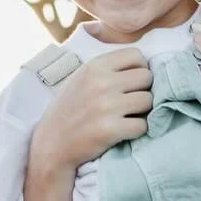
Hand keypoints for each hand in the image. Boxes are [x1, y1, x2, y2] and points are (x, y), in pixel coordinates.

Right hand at [31, 50, 152, 168]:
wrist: (52, 144)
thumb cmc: (71, 110)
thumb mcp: (82, 78)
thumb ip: (108, 69)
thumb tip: (143, 64)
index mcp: (94, 66)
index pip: (137, 56)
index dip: (139, 69)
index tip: (131, 83)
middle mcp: (100, 82)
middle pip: (147, 78)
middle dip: (142, 90)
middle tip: (130, 102)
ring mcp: (106, 106)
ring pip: (148, 101)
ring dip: (142, 111)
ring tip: (126, 116)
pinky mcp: (110, 129)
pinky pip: (143, 125)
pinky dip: (137, 130)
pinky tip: (123, 131)